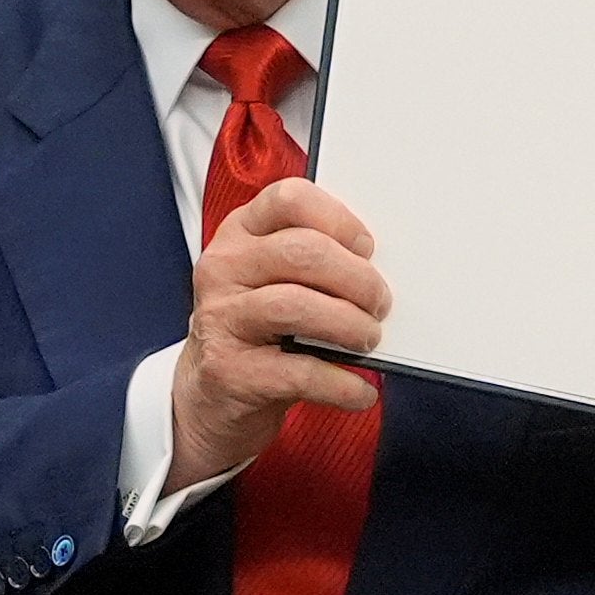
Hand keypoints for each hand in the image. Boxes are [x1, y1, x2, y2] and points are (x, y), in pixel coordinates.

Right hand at [169, 178, 390, 491]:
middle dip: (357, 279)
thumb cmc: (261, 328)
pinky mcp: (229, 371)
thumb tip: (382, 270)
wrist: (211, 395)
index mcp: (241, 234)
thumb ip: (315, 262)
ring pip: (296, 306)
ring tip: (369, 340)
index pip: (289, 199)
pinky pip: (299, 371)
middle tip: (380, 304)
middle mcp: (224, 268)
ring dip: (349, 325)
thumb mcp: (275, 280)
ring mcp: (221, 319)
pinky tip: (360, 390)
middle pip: (303, 253)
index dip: (338, 219)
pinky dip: (341, 383)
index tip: (366, 248)